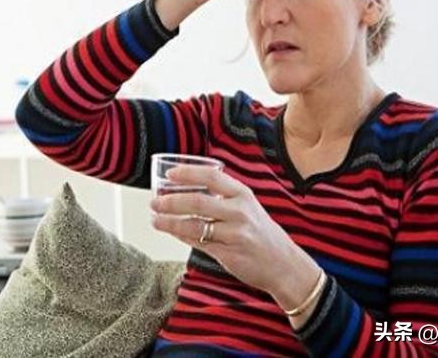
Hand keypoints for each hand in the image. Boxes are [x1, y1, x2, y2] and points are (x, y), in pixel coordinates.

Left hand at [149, 164, 317, 301]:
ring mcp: (234, 234)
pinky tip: (170, 231)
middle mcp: (239, 212)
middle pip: (197, 201)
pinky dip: (181, 235)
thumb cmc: (261, 233)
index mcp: (243, 194)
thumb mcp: (248, 207)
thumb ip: (223, 197)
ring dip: (169, 222)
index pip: (212, 176)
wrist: (283, 264)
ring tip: (155, 219)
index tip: (169, 174)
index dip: (188, 173)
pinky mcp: (228, 254)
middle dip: (170, 201)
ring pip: (193, 224)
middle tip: (154, 201)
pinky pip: (198, 242)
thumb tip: (188, 188)